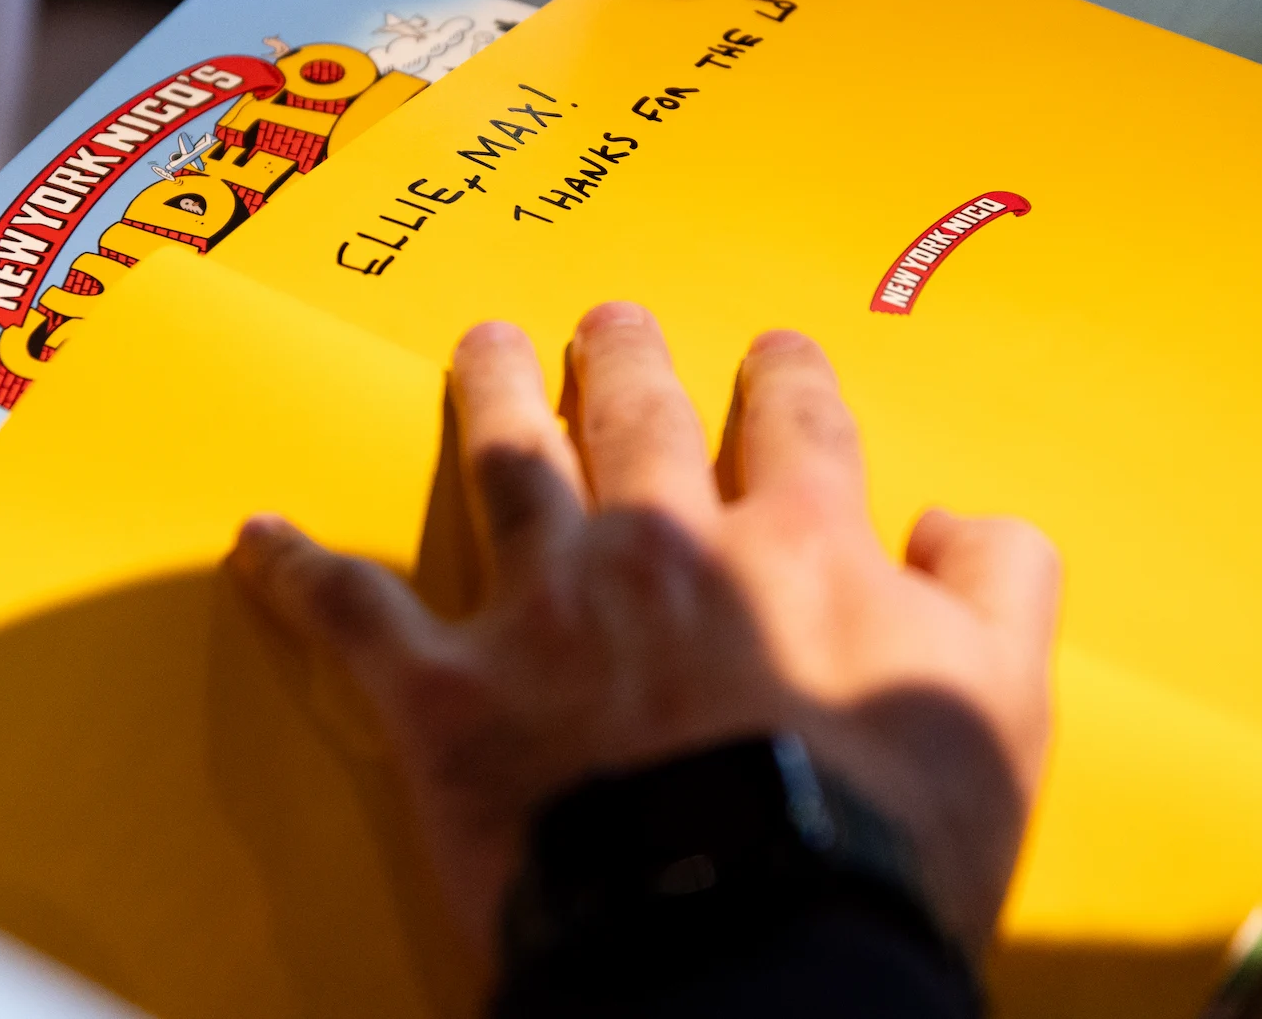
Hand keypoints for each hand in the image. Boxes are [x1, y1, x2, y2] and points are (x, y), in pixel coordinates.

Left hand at [227, 305, 1058, 974]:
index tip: (774, 359)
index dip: (783, 380)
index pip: (793, 420)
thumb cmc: (876, 840)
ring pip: (509, 463)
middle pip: (637, 414)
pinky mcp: (447, 695)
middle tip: (607, 320)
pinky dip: (299, 571)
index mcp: (796, 539)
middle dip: (623, 356)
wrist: (742, 941)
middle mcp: (663, 541)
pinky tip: (259, 536)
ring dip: (493, 395)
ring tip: (484, 349)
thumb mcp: (1002, 705)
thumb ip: (998, 585)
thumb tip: (960, 524)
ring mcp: (546, 609)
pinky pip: (353, 613)